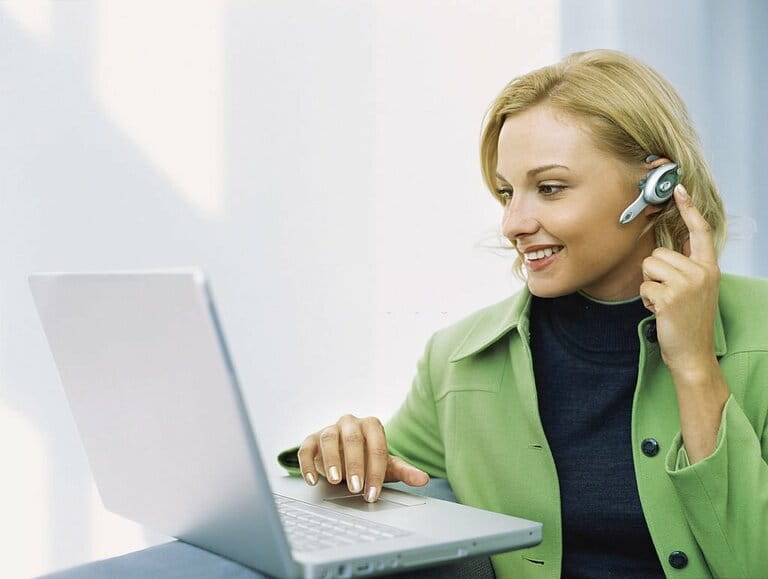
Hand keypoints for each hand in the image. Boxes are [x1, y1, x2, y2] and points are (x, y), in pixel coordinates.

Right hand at [297, 414, 429, 501]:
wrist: (344, 454)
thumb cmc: (368, 459)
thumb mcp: (386, 465)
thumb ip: (404, 471)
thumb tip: (423, 479)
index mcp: (372, 426)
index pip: (377, 446)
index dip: (375, 470)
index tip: (372, 493)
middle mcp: (350, 423)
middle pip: (353, 439)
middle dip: (355, 465)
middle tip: (356, 488)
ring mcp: (330, 429)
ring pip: (328, 438)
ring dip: (331, 460)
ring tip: (336, 481)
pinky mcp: (312, 438)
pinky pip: (306, 447)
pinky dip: (308, 463)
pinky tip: (313, 480)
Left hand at [639, 183, 719, 374]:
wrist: (692, 353)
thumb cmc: (689, 321)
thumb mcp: (698, 289)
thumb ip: (690, 265)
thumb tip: (681, 243)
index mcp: (709, 268)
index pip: (700, 231)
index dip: (688, 209)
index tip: (678, 189)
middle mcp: (701, 272)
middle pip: (659, 252)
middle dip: (655, 273)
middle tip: (668, 295)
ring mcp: (687, 284)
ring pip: (648, 266)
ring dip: (649, 285)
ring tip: (664, 302)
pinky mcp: (670, 296)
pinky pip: (644, 285)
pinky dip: (646, 299)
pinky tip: (660, 311)